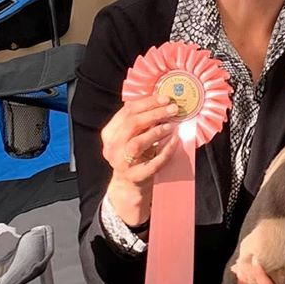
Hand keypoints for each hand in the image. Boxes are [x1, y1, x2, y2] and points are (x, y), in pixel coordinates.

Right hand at [101, 94, 179, 224]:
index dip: (147, 103)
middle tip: (172, 109)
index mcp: (110, 133)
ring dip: (156, 131)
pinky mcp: (136, 176)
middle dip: (154, 114)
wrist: (128, 184)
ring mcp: (123, 163)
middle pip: (132, 124)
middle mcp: (113, 147)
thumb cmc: (133, 155)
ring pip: (137, 143)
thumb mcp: (130, 136)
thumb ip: (139, 121)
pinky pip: (153, 162)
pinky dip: (166, 150)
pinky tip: (175, 141)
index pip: (127, 112)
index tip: (165, 98)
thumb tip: (161, 102)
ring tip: (171, 125)